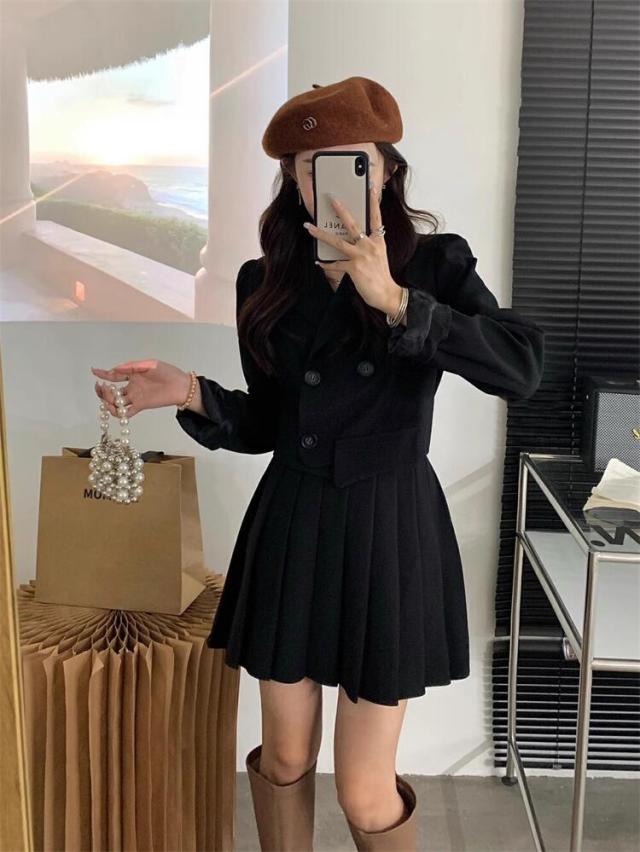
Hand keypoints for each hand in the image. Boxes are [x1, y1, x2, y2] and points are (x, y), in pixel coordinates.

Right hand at [90, 359, 192, 416]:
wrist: (181, 386)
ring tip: (108, 399)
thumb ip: (132, 367)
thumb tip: (116, 369)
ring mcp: (135, 397)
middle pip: (112, 391)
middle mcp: (132, 386)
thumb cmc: (168, 372)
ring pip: (116, 402)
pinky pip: (126, 412)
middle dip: (103, 391)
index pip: (114, 375)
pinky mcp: (141, 406)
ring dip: (108, 401)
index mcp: (133, 374)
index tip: (94, 371)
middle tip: (102, 388)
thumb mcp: (150, 364)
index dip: (103, 373)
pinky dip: (118, 413)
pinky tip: (114, 409)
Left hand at [303, 183, 403, 314]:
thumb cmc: (381, 276)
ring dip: (321, 234)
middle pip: (353, 224)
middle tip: (331, 198)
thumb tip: (352, 239)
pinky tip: (318, 261)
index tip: (371, 187)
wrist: (387, 294)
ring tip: (309, 227)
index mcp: (378, 241)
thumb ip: (368, 245)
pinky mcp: (353, 268)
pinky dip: (326, 263)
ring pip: (338, 242)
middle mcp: (370, 245)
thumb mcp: (379, 256)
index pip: (376, 217)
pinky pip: (335, 264)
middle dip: (341, 210)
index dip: (373, 202)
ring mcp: (361, 256)